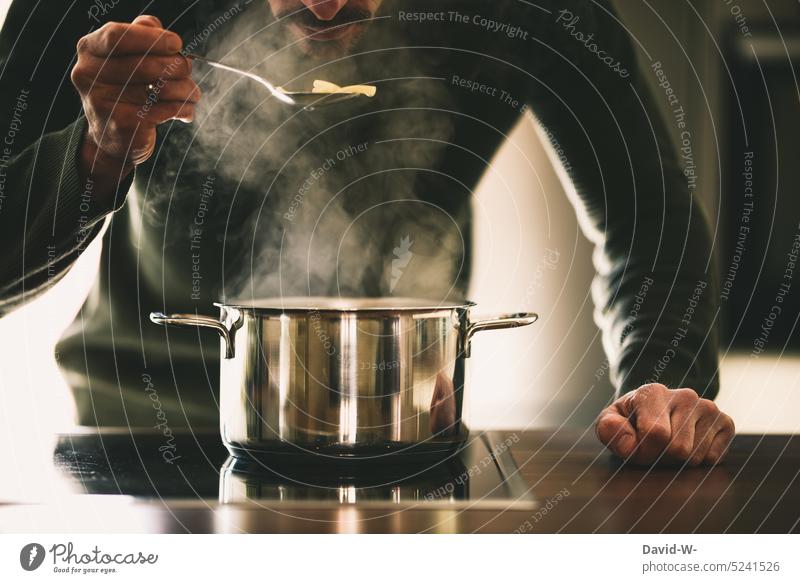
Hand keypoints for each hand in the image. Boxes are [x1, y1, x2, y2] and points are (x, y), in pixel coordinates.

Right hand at [70, 15, 199, 183]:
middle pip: (147, 64)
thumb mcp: (126, 57)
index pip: (119, 36)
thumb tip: (159, 30)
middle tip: (186, 70)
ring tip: (191, 93)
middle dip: (177, 66)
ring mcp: (103, 101)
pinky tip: (185, 110)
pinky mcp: (123, 124)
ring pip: (162, 88)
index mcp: (90, 51)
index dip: (152, 39)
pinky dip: (183, 108)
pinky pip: (166, 110)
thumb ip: (141, 35)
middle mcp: (89, 75)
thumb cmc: (125, 90)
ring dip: (186, 89)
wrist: (113, 138)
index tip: (176, 44)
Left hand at [595, 383, 734, 465]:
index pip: (656, 435)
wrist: (655, 414)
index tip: (635, 447)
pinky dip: (699, 462)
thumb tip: (629, 443)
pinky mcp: (726, 422)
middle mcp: (685, 395)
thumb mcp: (610, 422)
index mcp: (653, 392)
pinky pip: (714, 459)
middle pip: (678, 449)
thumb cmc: (629, 422)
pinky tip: (688, 446)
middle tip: (653, 449)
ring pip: (696, 457)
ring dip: (679, 462)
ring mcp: (708, 407)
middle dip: (661, 458)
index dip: (643, 452)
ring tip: (669, 446)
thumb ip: (609, 429)